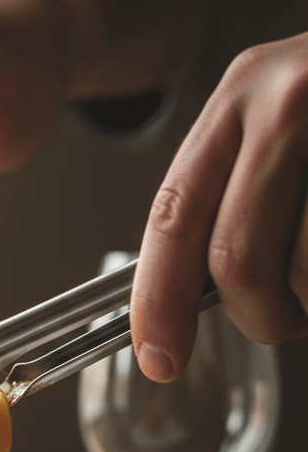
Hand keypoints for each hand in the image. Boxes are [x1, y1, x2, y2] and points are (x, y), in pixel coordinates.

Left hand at [132, 31, 307, 381]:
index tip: (160, 357)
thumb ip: (232, 191)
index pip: (173, 217)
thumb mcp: (281, 118)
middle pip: (237, 258)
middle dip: (258, 316)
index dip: (158, 301)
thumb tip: (182, 298)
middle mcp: (290, 100)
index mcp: (240, 94)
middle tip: (281, 321)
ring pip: (304, 272)